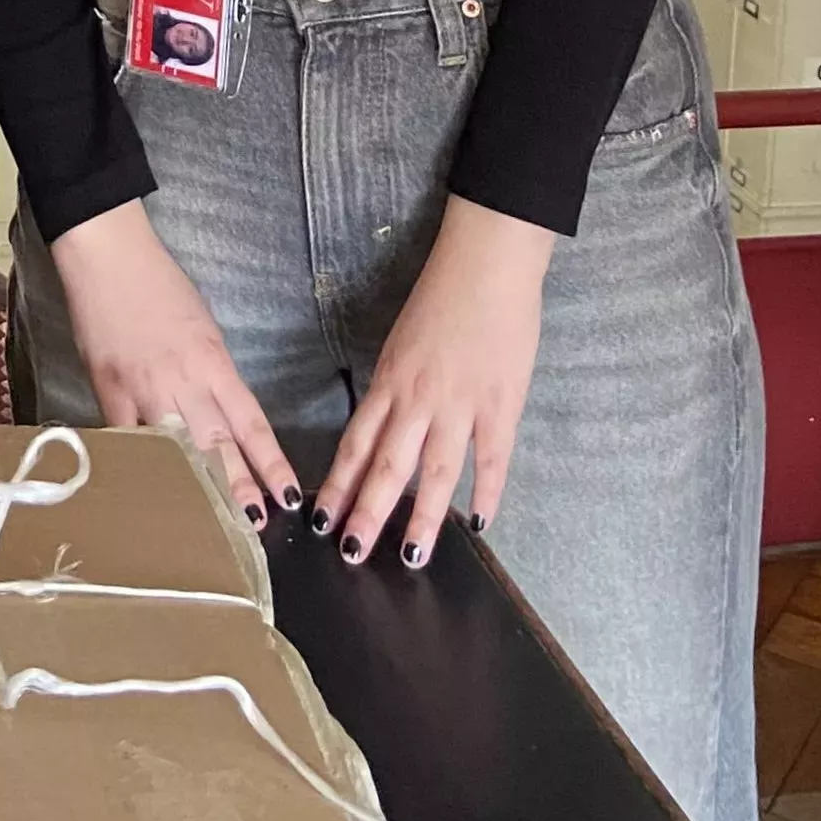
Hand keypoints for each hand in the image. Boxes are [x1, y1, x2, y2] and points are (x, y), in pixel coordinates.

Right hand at [50, 201, 299, 524]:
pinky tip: (152, 494)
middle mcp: (185, 382)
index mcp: (214, 363)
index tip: (287, 496)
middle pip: (218, 446)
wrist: (109, 261)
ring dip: (195, 489)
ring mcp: (144, 391)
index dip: (271, 464)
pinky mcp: (108, 393)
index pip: (251, 424)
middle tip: (255, 528)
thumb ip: (213, 374)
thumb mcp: (203, 329)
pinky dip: (142, 467)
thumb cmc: (159, 287)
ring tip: (210, 525)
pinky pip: (127, 440)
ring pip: (175, 451)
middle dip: (238, 489)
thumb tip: (219, 415)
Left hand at [317, 196, 551, 569]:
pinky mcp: (501, 404)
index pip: (356, 445)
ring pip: (436, 472)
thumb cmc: (442, 297)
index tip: (320, 520)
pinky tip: (480, 522)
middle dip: (366, 514)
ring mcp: (461, 404)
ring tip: (411, 556)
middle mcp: (417, 400)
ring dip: (421, 518)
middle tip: (350, 554)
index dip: (338, 485)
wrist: (487, 264)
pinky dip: (487, 492)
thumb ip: (394, 388)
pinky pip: (492, 458)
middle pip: (387, 467)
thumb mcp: (402, 343)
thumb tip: (384, 429)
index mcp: (389, 382)